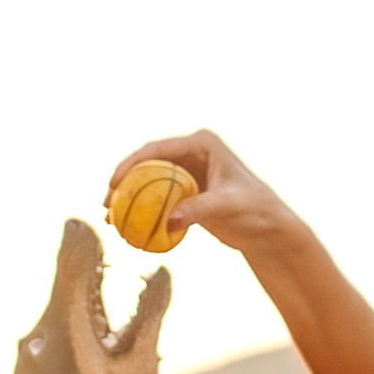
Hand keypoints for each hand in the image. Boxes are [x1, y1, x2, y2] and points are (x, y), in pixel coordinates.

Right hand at [107, 131, 300, 255]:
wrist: (267, 229)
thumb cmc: (254, 211)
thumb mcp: (227, 207)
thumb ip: (198, 210)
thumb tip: (169, 220)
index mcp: (202, 144)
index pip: (157, 150)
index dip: (130, 164)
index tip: (114, 183)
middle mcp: (192, 153)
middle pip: (147, 164)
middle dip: (123, 182)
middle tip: (106, 203)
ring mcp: (188, 173)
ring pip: (148, 182)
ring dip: (128, 198)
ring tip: (110, 218)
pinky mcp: (186, 192)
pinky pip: (157, 199)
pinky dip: (141, 211)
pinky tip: (126, 228)